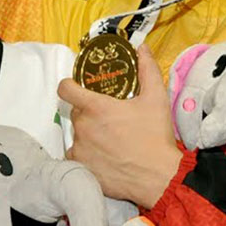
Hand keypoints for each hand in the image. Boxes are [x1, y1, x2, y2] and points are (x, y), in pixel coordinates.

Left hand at [61, 44, 181, 207]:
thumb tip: (142, 48)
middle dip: (88, 112)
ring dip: (88, 134)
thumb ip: (147, 69)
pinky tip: (103, 156)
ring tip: (109, 139)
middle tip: (108, 117)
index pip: (65, 89)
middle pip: (75, 112)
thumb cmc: (156, 137)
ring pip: (77, 135)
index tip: (77, 88)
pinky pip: (76, 156)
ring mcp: (80, 150)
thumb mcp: (156, 98)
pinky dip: (86, 155)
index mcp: (96, 107)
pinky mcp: (82, 169)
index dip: (69, 85)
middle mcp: (83, 127)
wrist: (159, 177)